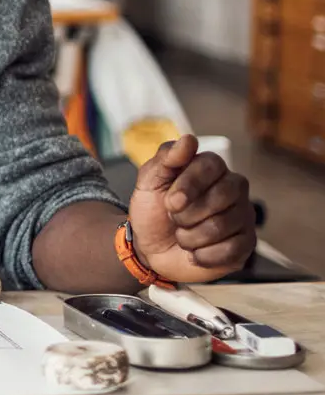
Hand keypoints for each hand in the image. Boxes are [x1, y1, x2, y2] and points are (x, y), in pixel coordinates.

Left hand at [128, 135, 255, 283]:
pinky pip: (231, 250)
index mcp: (210, 166)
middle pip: (223, 195)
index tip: (170, 201)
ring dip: (191, 236)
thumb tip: (189, 139)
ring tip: (182, 234)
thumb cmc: (153, 209)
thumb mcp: (149, 181)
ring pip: (222, 225)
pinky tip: (195, 251)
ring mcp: (242, 215)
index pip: (211, 165)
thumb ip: (166, 157)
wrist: (151, 248)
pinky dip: (203, 254)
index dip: (189, 185)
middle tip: (174, 218)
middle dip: (188, 213)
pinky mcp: (246, 244)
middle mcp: (233, 187)